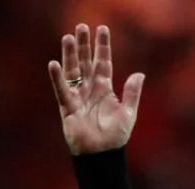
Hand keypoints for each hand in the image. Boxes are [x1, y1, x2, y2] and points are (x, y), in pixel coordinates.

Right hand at [47, 24, 145, 154]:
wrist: (102, 155)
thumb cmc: (115, 137)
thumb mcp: (128, 113)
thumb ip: (132, 93)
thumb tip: (139, 74)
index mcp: (105, 89)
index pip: (103, 63)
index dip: (103, 47)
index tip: (102, 29)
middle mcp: (90, 90)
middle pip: (85, 62)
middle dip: (84, 45)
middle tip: (81, 27)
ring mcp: (78, 97)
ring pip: (73, 71)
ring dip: (69, 55)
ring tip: (68, 37)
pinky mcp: (68, 108)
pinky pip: (62, 90)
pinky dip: (58, 78)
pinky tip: (54, 64)